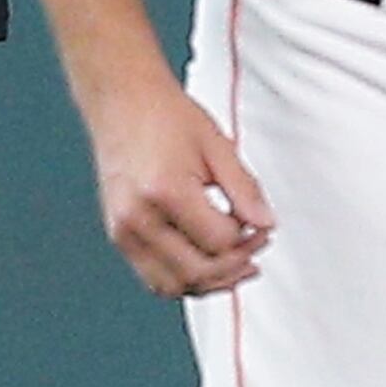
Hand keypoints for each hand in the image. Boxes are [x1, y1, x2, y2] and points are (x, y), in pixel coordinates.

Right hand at [82, 70, 277, 297]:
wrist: (122, 101)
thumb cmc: (167, 117)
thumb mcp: (217, 146)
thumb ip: (245, 189)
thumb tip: (267, 224)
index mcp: (165, 192)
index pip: (220, 241)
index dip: (249, 238)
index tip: (262, 226)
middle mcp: (138, 218)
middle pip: (197, 272)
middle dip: (234, 266)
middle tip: (256, 246)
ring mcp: (123, 231)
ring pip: (173, 285)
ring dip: (210, 283)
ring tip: (237, 263)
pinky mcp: (118, 236)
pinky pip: (154, 277)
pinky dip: (184, 279)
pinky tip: (208, 263)